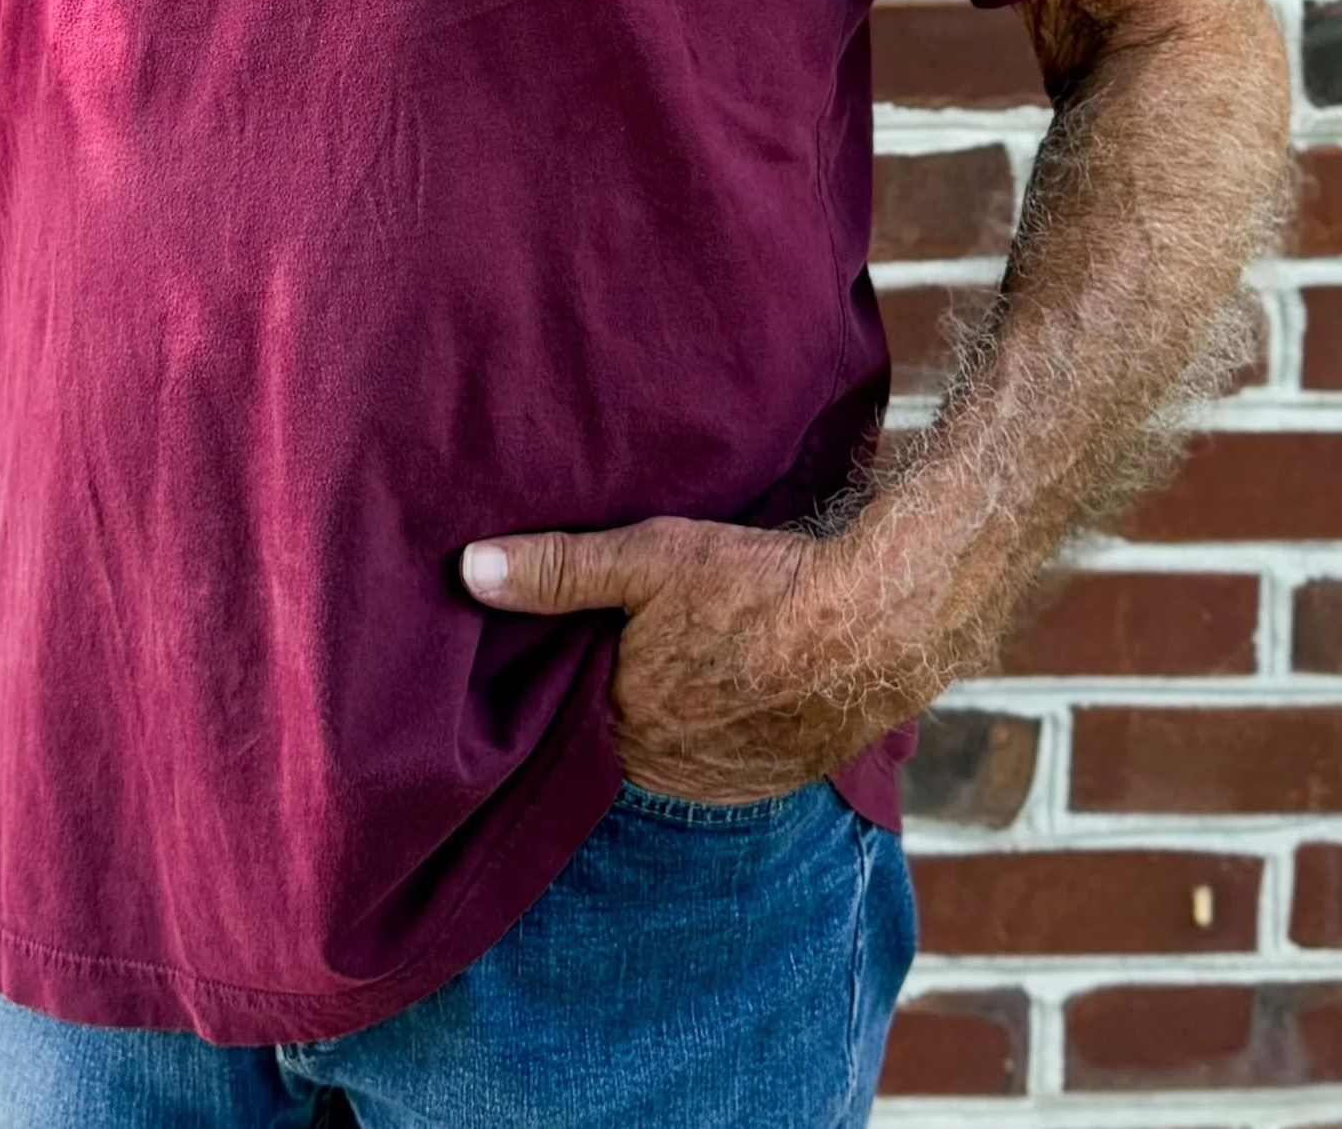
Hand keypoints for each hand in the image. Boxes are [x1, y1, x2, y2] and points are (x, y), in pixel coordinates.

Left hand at [461, 512, 937, 806]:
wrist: (873, 630)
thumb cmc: (755, 588)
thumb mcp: (648, 558)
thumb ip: (558, 569)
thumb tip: (469, 571)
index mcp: (620, 722)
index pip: (557, 714)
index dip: (548, 681)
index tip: (539, 649)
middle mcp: (662, 769)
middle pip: (611, 733)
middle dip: (603, 697)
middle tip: (603, 649)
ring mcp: (720, 783)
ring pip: (663, 750)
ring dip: (657, 717)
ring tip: (660, 665)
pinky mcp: (771, 780)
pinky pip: (717, 763)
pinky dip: (707, 732)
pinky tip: (714, 689)